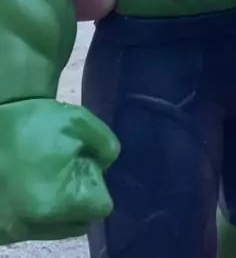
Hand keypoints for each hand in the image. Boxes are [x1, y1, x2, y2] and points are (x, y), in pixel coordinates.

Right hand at [0, 98, 119, 244]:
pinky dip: (36, 209)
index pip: (102, 206)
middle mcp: (38, 225)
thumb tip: (109, 160)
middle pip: (81, 220)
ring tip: (47, 174)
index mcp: (59, 202)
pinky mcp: (1, 230)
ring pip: (56, 226)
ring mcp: (16, 231)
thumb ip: (102, 141)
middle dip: (81, 196)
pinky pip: (32, 226)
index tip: (83, 161)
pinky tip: (29, 182)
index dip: (97, 181)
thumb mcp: (72, 120)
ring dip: (60, 205)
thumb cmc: (24, 127)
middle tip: (66, 167)